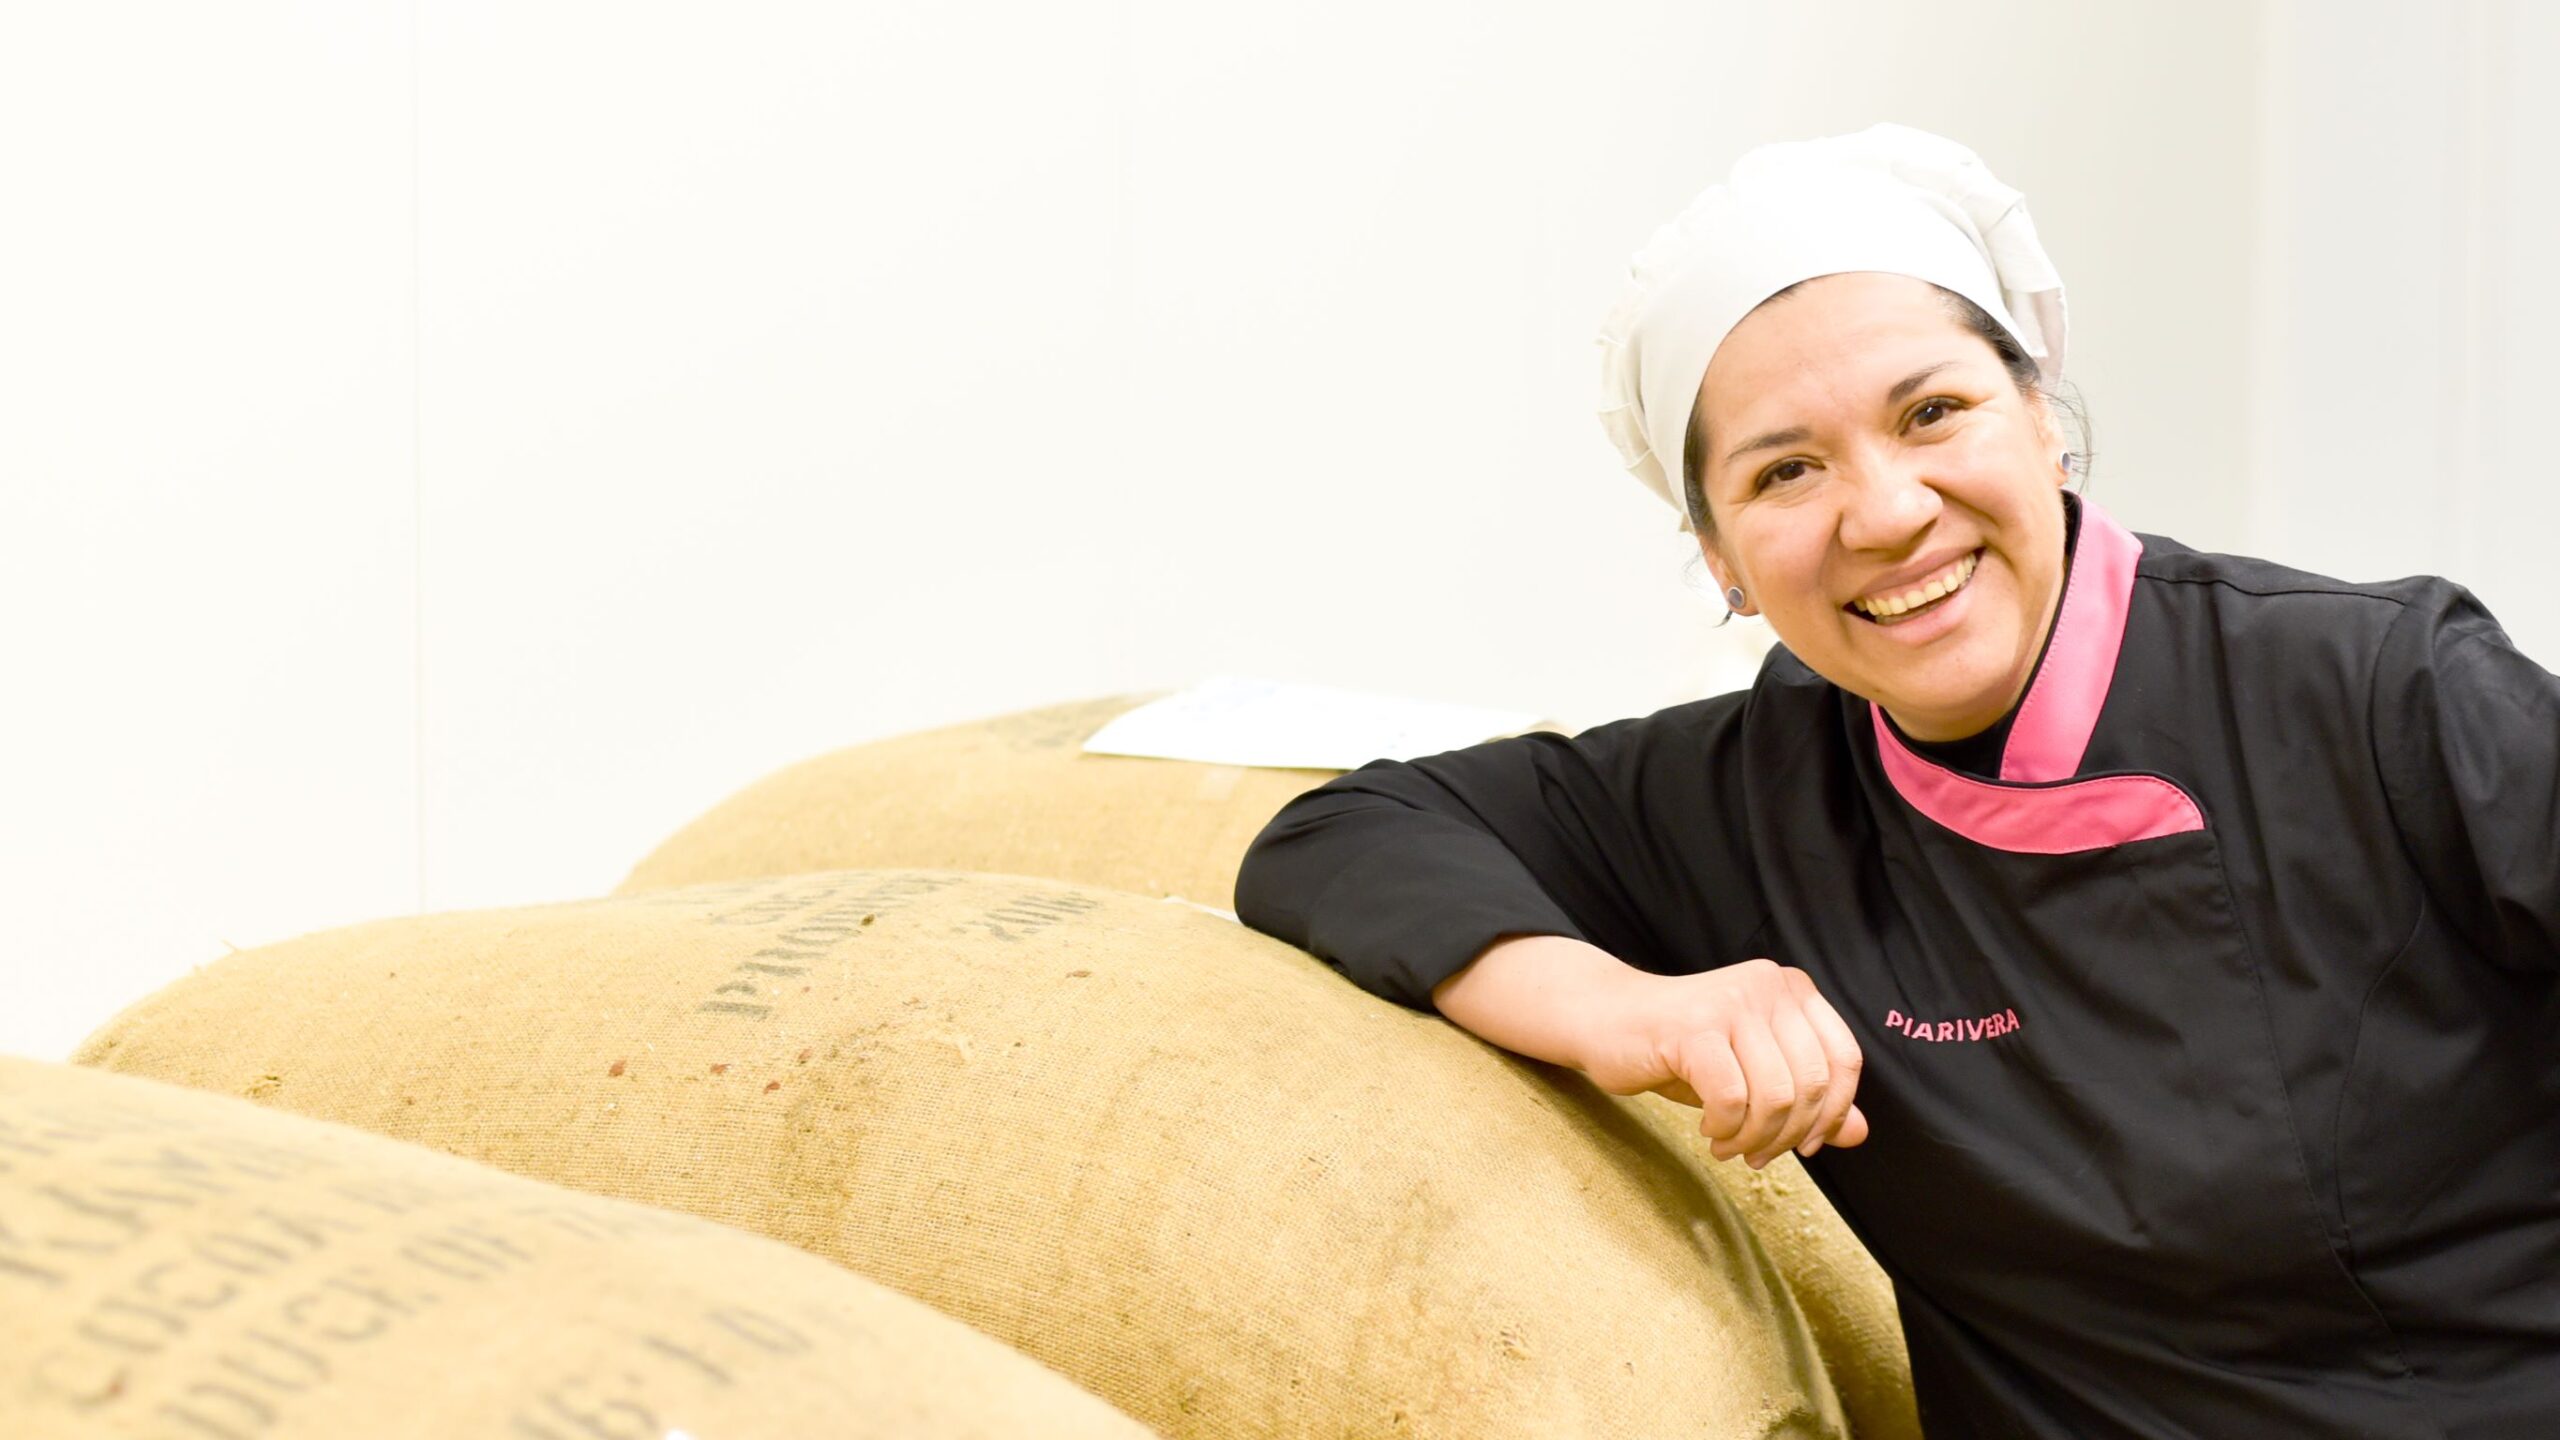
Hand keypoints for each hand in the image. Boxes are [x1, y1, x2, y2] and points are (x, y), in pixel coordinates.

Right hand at [1575, 959, 1869, 1167]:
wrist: (1606, 1021)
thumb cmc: (1683, 1049)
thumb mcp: (1754, 1074)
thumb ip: (1808, 1099)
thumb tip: (1859, 1133)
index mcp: (1792, 989)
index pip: (1843, 1059)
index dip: (1832, 1113)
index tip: (1806, 1145)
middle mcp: (1768, 986)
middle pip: (1812, 1082)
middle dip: (1788, 1134)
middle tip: (1757, 1155)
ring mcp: (1731, 1002)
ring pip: (1776, 1095)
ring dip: (1754, 1137)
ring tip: (1728, 1145)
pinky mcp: (1693, 1026)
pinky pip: (1731, 1097)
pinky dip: (1724, 1127)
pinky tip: (1707, 1129)